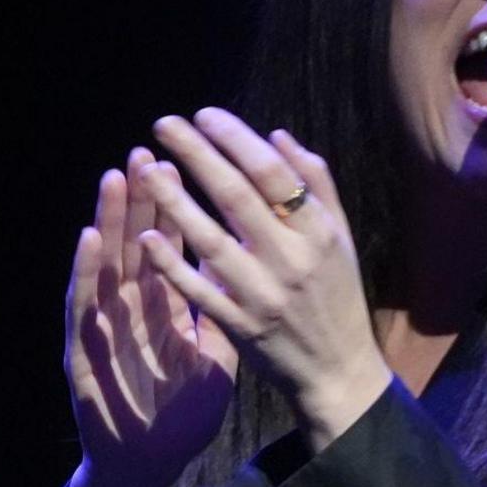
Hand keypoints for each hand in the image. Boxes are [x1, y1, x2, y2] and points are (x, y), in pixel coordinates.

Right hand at [63, 148, 237, 486]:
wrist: (146, 465)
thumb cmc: (177, 415)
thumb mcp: (212, 360)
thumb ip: (222, 316)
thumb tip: (243, 276)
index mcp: (161, 308)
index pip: (169, 247)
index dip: (175, 207)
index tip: (183, 163)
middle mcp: (129, 309)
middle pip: (136, 243)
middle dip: (142, 197)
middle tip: (147, 149)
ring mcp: (103, 328)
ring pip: (106, 264)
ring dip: (110, 220)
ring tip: (116, 176)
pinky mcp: (82, 353)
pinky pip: (84, 307)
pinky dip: (85, 271)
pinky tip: (87, 240)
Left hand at [136, 109, 384, 445]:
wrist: (340, 372)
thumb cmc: (338, 297)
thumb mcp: (341, 239)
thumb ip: (316, 186)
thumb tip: (277, 136)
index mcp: (320, 234)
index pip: (274, 174)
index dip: (236, 139)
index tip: (205, 114)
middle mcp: (293, 261)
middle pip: (237, 197)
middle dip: (197, 154)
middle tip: (164, 124)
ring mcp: (264, 296)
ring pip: (211, 240)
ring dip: (174, 201)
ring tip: (145, 168)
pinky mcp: (241, 327)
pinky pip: (199, 291)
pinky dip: (173, 264)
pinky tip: (149, 236)